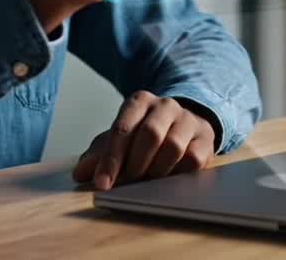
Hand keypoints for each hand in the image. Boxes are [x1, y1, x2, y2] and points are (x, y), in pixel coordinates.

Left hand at [72, 91, 216, 189]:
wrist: (182, 127)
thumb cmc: (144, 136)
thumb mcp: (119, 141)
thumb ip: (98, 155)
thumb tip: (79, 174)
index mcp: (139, 101)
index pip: (122, 128)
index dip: (110, 159)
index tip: (102, 183)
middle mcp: (165, 105)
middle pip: (150, 133)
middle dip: (136, 163)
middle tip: (129, 180)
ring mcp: (188, 120)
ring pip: (173, 145)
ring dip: (157, 169)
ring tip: (148, 179)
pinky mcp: (205, 138)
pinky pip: (193, 159)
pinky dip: (177, 172)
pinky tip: (169, 177)